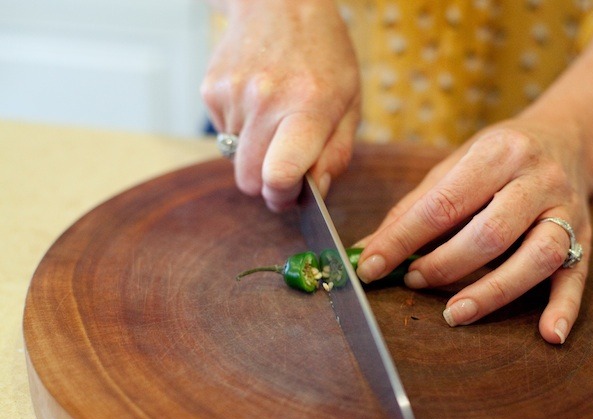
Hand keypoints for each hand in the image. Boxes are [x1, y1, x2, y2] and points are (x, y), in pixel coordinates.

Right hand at [201, 0, 360, 210]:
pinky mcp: (211, 89)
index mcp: (308, 105)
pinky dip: (241, 129)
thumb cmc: (323, 55)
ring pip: (235, 158)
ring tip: (275, 118)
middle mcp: (266, 99)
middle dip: (266, 183)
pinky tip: (258, 102)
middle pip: (249, 179)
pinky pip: (224, 133)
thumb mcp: (350, 103)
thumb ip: (336, 153)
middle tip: (285, 169)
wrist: (280, 3)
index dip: (283, 195)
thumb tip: (315, 191)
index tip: (291, 194)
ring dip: (255, 151)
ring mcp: (233, 93)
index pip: (280, 173)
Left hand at [356, 120, 592, 343]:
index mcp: (498, 153)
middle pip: (491, 233)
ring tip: (454, 314)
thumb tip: (366, 251)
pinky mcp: (586, 238)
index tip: (371, 266)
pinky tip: (549, 334)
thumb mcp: (454, 165)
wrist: (567, 138)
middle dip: (445, 264)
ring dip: (493, 291)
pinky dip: (564, 308)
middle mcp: (538, 179)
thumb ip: (412, 208)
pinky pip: (576, 276)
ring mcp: (566, 210)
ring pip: (536, 256)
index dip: (403, 239)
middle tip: (414, 281)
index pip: (443, 204)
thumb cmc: (498, 156)